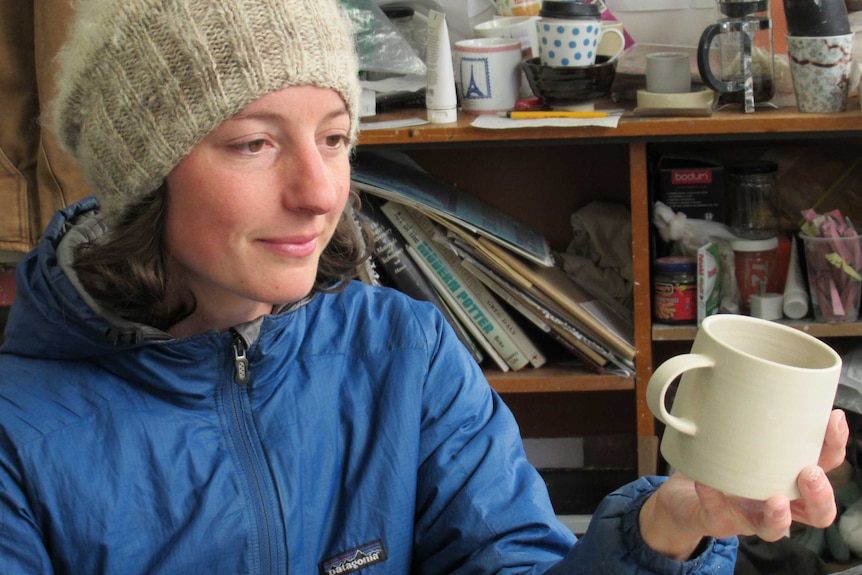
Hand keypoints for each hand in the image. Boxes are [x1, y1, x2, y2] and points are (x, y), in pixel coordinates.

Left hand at [639, 409, 848, 560]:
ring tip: (774, 497)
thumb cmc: (719, 458)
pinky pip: (717, 512)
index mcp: (789, 475)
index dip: (834, 446)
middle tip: (810, 471)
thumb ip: (743, 404)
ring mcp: (748, 516)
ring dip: (779, 515)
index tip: (832, 417)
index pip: (825, 465)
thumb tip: (737, 361)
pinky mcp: (718, 521)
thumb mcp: (736, 429)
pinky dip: (712, 496)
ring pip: (775, 529)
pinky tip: (706, 482)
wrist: (682, 494)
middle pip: (817, 511)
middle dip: (819, 495)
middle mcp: (777, 500)